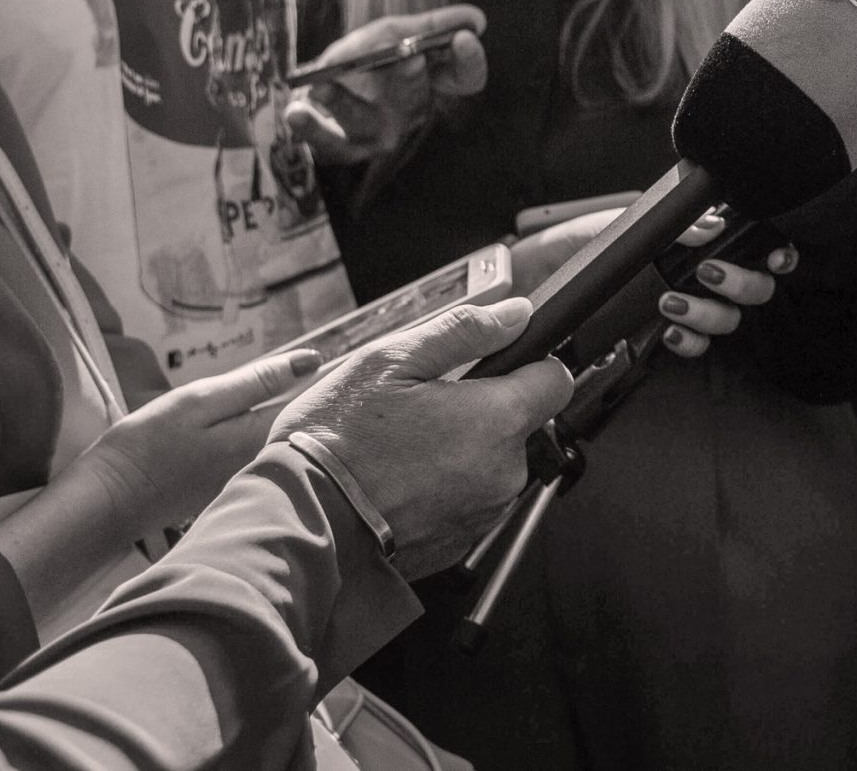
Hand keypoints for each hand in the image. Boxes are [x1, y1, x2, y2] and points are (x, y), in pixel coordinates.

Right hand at [81, 349, 325, 535]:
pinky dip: (272, 434)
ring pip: (288, 438)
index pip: (317, 402)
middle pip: (308, 423)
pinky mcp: (233, 486)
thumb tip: (311, 360)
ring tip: (315, 385)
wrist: (109, 500)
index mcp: (265, 438)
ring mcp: (251, 479)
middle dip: (325, 397)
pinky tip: (268, 418)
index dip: (338, 378)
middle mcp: (268, 463)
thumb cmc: (149, 445)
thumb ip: (258, 381)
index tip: (361, 357)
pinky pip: (266, 453)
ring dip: (300, 415)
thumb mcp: (202, 400)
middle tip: (346, 365)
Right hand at [272, 297, 572, 578]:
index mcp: (498, 420)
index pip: (556, 381)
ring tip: (401, 447)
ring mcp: (483, 512)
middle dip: (482, 411)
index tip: (493, 365)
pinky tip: (398, 481)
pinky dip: (441, 489)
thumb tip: (516, 313)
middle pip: (520, 424)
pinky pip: (466, 501)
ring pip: (491, 464)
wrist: (300, 523)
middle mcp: (504, 471)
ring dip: (460, 452)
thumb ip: (464, 331)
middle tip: (422, 408)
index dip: (528, 365)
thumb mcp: (390, 361)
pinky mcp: (459, 543)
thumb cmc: (337, 441)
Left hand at [286, 6, 487, 164]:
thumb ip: (431, 25)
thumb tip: (474, 20)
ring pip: (364, 123)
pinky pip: (326, 142)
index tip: (466, 37)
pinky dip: (311, 128)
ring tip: (323, 83)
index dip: (470, 61)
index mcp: (431, 84)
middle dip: (411, 78)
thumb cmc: (370, 58)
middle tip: (410, 56)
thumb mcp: (396, 32)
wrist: (329, 85)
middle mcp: (407, 112)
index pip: (466, 77)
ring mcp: (373, 132)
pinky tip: (295, 110)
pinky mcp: (336, 143)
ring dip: (345, 104)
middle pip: (414, 98)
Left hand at [505, 202, 798, 358]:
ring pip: (727, 319)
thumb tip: (710, 224)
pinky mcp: (660, 333)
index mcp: (695, 238)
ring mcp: (683, 304)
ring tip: (671, 303)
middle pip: (752, 287)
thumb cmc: (578, 241)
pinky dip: (688, 341)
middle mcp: (697, 272)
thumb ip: (671, 224)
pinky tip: (667, 331)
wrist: (535, 278)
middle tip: (709, 275)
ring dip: (708, 313)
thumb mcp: (623, 221)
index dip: (774, 252)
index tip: (773, 256)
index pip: (752, 244)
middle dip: (741, 283)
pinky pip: (694, 346)